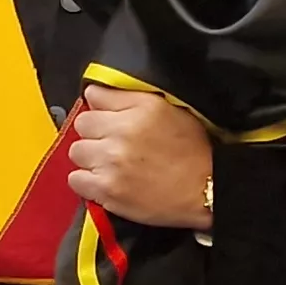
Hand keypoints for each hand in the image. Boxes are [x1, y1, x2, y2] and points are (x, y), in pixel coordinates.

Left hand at [66, 85, 213, 229]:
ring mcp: (112, 163)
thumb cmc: (194, 152)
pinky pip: (76, 180)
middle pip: (82, 125)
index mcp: (141, 109)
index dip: (102, 110)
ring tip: (111, 165)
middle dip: (95, 134)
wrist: (209, 191)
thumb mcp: (170, 110)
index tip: (110, 120)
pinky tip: (106, 181)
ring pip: (77, 152)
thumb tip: (94, 93)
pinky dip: (87, 181)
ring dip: (90, 158)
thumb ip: (130, 98)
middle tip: (114, 145)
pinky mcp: (107, 190)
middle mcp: (123, 133)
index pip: (94, 97)